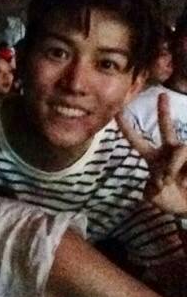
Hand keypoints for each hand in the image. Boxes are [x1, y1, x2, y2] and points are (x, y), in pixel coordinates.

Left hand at [117, 92, 186, 215]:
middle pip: (165, 126)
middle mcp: (169, 151)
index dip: (126, 127)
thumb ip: (151, 190)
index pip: (136, 140)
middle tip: (162, 95)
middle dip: (164, 111)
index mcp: (153, 158)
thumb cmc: (172, 201)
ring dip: (171, 166)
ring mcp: (184, 153)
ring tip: (170, 181)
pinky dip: (179, 167)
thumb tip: (158, 180)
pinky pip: (185, 153)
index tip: (117, 111)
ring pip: (178, 148)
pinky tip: (183, 180)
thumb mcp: (155, 197)